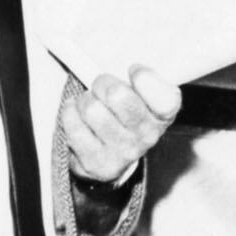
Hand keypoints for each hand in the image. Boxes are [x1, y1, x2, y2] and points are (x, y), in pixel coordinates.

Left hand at [61, 64, 180, 185]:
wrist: (111, 156)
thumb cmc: (126, 113)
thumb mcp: (143, 93)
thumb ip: (143, 78)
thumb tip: (134, 71)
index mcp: (164, 114)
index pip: (165, 97)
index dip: (144, 78)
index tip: (133, 71)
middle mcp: (148, 136)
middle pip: (117, 95)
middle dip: (103, 84)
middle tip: (102, 88)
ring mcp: (122, 153)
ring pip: (91, 108)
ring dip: (85, 100)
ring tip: (91, 106)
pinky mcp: (96, 163)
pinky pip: (73, 123)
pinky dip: (70, 113)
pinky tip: (78, 116)